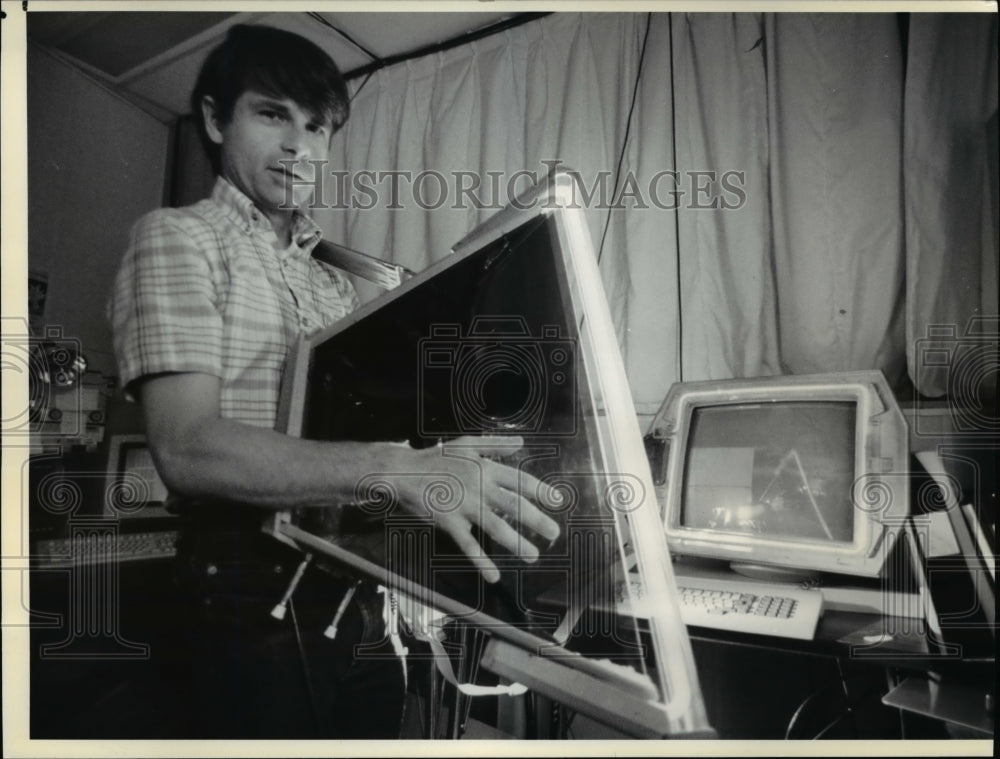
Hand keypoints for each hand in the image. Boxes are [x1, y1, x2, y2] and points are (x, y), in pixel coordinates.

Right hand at [372, 436, 561, 582]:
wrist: (402, 472)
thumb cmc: (435, 458)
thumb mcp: (466, 444)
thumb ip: (494, 444)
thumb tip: (520, 442)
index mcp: (485, 468)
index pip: (519, 480)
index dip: (541, 491)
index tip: (558, 501)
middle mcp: (479, 487)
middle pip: (514, 505)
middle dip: (537, 520)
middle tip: (554, 533)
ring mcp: (464, 506)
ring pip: (496, 527)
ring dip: (517, 543)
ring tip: (533, 555)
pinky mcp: (449, 523)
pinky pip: (468, 545)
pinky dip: (481, 562)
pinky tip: (494, 576)